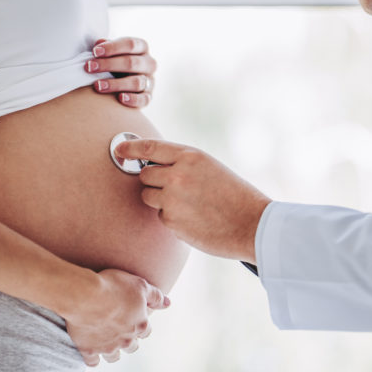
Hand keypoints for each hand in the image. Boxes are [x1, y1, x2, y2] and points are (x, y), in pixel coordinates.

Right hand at [63, 269, 168, 366]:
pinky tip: (90, 349)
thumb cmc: (113, 287)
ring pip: (114, 356)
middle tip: (119, 328)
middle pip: (131, 346)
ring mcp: (107, 347)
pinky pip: (93, 362)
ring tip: (105, 341)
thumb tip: (168, 303)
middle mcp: (126, 340)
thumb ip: (155, 296)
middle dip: (127, 339)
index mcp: (140, 325)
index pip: (146, 331)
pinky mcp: (89, 350)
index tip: (132, 317)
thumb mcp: (139, 285)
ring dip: (112, 350)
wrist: (86, 296)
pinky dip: (92, 357)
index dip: (140, 324)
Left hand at [85, 37, 156, 107]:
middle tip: (89, 68)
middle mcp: (149, 63)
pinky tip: (120, 98)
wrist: (124, 83)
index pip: (130, 44)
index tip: (95, 52)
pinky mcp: (148, 96)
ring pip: (136, 82)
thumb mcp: (112, 52)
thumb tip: (98, 43)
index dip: (112, 48)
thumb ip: (106, 47)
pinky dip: (133, 99)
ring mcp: (150, 80)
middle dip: (109, 65)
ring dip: (115, 84)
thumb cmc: (116, 62)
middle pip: (132, 63)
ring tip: (97, 86)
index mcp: (142, 47)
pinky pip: (144, 99)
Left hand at [114, 139, 270, 262]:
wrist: (252, 224)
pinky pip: (160, 216)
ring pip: (148, 197)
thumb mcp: (209, 167)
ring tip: (189, 204)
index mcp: (190, 157)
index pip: (150, 148)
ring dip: (160, 200)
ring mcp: (173, 200)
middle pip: (145, 175)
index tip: (119, 149)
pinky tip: (194, 219)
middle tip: (174, 188)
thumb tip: (152, 165)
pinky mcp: (172, 221)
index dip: (130, 147)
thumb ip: (182, 164)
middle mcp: (178, 176)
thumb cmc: (233, 194)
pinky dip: (172, 218)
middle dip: (153, 181)